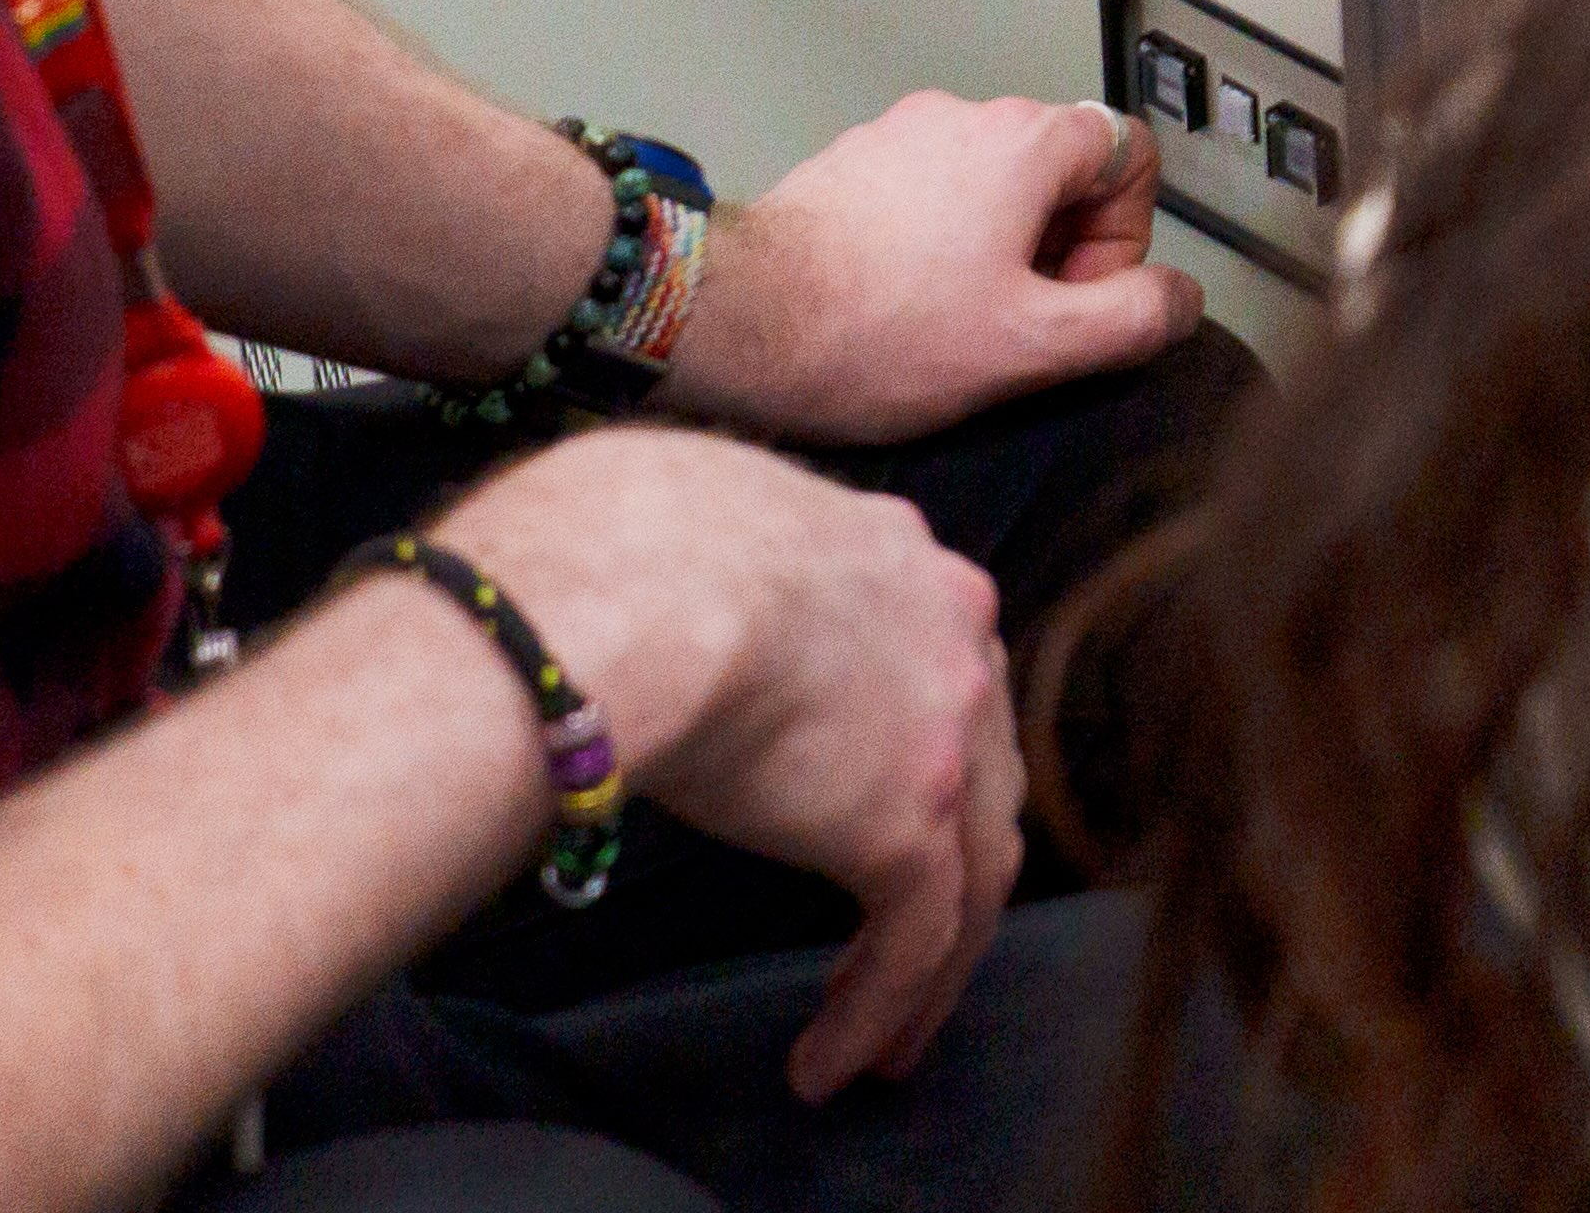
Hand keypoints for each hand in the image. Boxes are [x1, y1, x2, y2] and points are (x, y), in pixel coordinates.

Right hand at [425, 427, 1028, 1099]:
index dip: (910, 749)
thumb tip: (649, 615)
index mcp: (899, 556)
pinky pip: (918, 939)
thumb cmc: (611, 543)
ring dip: (926, 969)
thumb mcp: (699, 528)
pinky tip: (829, 1062)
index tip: (855, 812)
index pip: (933, 669)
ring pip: (970, 872)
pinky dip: (880, 1009)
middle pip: (978, 771)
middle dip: (945, 863)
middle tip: (897, 943)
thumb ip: (715, 580)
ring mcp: (946, 728)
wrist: (629, 584)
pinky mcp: (910, 820)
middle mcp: (953, 631)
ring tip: (879, 1046)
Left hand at [664, 90, 1189, 448]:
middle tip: (1017, 322)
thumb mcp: (1031, 346)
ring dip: (995, 246)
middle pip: (1059, 168)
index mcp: (1023, 141)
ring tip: (950, 320)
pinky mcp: (847, 166)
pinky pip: (925, 194)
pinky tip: (896, 306)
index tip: (1077, 296)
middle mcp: (963, 116)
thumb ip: (1131, 318)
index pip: (1129, 153)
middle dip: (1058, 247)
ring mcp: (897, 135)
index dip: (1124, 234)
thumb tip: (1177, 299)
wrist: (733, 322)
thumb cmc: (874, 331)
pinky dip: (933, 242)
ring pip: (990, 183)